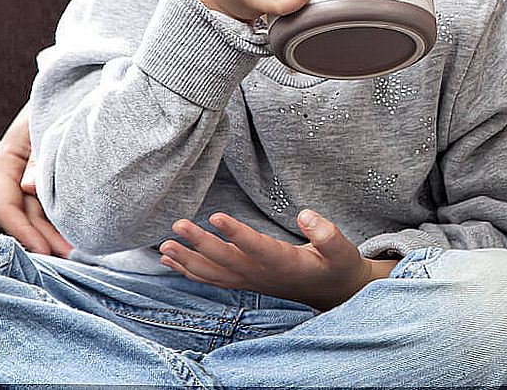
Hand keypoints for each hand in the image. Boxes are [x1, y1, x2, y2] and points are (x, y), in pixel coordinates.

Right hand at [0, 103, 73, 256]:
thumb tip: (29, 188)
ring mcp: (34, 179)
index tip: (44, 250)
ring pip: (39, 215)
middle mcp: (15, 174)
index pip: (5, 205)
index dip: (22, 231)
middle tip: (69, 257)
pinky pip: (54, 205)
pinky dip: (63, 221)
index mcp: (6, 159)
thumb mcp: (49, 124)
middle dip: (43, 240)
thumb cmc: (63, 100)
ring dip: (55, 235)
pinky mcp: (53, 179)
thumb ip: (40, 156)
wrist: (85, 84)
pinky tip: (79, 235)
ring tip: (78, 251)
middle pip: (23, 217)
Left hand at [159, 210, 396, 310]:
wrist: (331, 291)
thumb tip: (306, 214)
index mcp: (285, 263)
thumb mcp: (342, 250)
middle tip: (178, 225)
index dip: (236, 234)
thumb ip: (327, 234)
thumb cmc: (336, 266)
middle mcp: (262, 275)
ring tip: (165, 245)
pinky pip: (211, 279)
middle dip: (200, 244)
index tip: (216, 216)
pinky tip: (170, 260)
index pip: (256, 248)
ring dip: (187, 260)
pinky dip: (189, 271)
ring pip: (213, 274)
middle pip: (227, 261)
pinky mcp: (243, 281)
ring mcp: (250, 281)